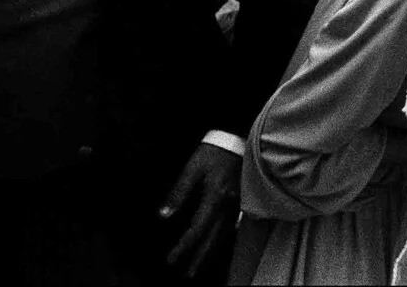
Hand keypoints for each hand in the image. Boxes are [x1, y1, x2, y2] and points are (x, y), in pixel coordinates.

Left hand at [159, 142, 241, 277]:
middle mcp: (228, 203)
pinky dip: (224, 236)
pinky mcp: (243, 196)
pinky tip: (219, 241)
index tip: (171, 259)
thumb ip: (178, 192)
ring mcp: (238, 201)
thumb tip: (163, 215)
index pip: (197, 229)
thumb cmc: (214, 148)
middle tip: (188, 274)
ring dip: (211, 250)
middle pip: (213, 237)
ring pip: (224, 232)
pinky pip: (233, 223)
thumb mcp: (192, 167)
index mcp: (214, 196)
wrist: (238, 132)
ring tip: (201, 264)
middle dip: (199, 257)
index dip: (183, 246)